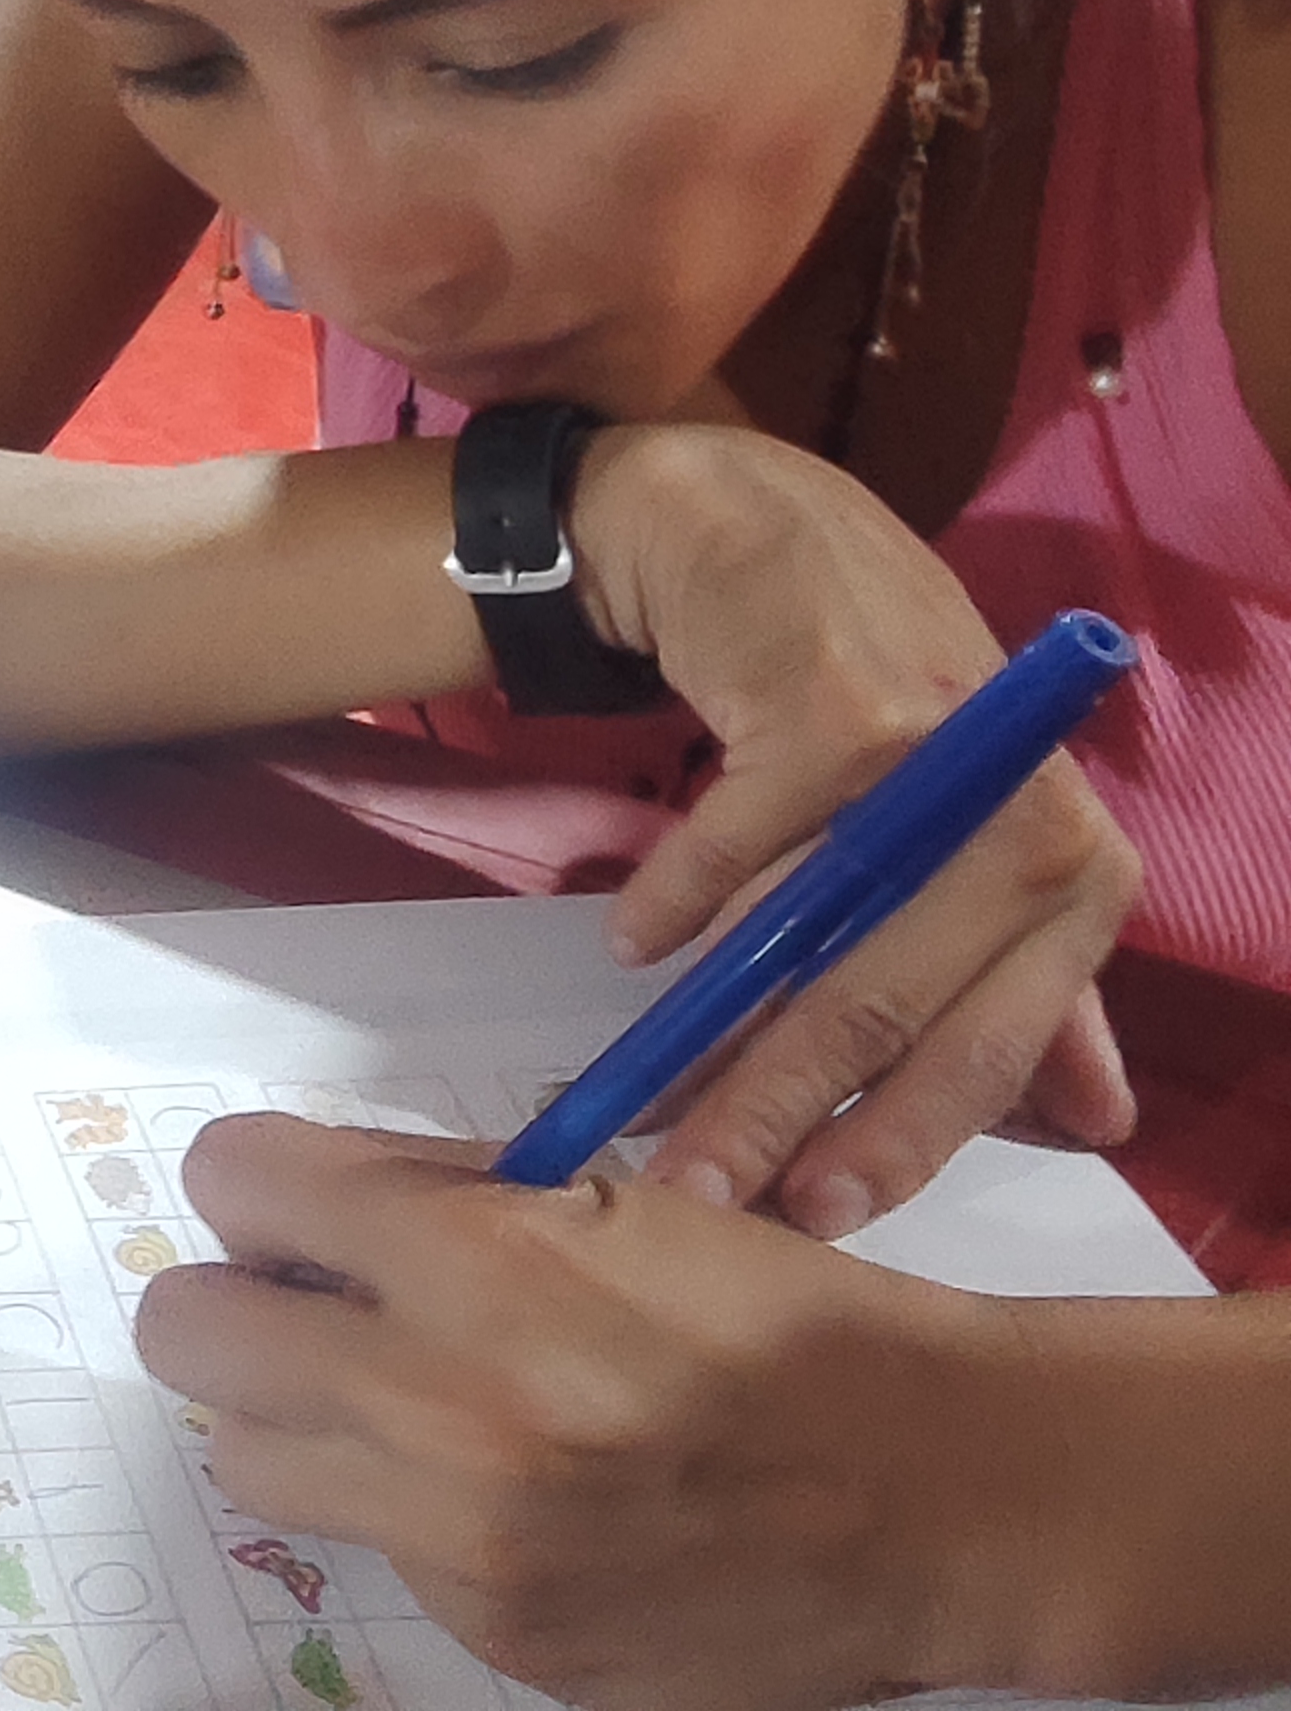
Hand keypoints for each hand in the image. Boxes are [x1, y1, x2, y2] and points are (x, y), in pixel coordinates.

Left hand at [134, 1114, 1033, 1710]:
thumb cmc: (784, 1320)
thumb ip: (440, 1189)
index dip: (259, 1185)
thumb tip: (302, 1200)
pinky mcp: (503, 1639)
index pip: (235, 1182)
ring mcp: (468, 1544)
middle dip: (236, 1303)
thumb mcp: (616, 1197)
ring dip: (303, 1420)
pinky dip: (420, 1515)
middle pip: (187, 1334)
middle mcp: (449, 1409)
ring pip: (251, 1459)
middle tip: (312, 1305)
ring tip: (409, 1404)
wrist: (942, 1497)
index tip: (293, 1206)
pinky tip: (524, 1495)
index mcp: (480, 1266)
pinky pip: (382, 1555)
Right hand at [567, 418, 1138, 1229]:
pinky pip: (736, 839)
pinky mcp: (837, 706)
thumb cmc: (873, 690)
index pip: (997, 1043)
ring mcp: (937, 759)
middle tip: (703, 1192)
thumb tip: (1103, 1117)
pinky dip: (676, 896)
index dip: (905, 1138)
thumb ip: (1031, 971)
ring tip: (648, 1093)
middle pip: (894, 1005)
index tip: (821, 1214)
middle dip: (785, 1113)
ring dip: (716, 1028)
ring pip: (812, 938)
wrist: (757, 523)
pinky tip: (635, 939)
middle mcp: (1030, 814)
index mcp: (1078, 868)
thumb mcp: (970, 832)